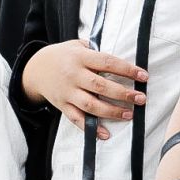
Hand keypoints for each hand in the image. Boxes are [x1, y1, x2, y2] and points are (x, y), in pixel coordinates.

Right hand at [21, 40, 147, 137]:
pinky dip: (90, 129)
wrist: (35, 69)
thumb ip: (95, 51)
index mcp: (79, 57)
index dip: (127, 69)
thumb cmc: (63, 56)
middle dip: (123, 93)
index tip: (144, 76)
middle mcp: (73, 75)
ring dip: (111, 111)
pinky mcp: (62, 106)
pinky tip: (105, 134)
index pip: (107, 62)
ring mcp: (67, 92)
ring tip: (129, 114)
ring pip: (90, 104)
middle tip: (141, 99)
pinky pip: (76, 119)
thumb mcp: (77, 45)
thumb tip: (120, 60)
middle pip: (100, 86)